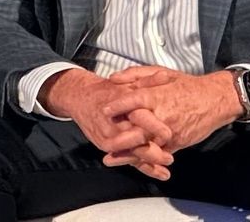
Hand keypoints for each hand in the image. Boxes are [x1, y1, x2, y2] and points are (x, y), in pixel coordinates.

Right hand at [41, 70, 174, 179]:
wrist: (81, 97)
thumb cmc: (107, 90)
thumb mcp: (128, 82)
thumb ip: (148, 81)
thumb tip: (166, 76)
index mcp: (121, 104)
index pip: (139, 118)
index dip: (155, 127)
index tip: (169, 134)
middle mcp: (113, 122)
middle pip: (136, 140)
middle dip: (154, 151)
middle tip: (169, 157)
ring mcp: (107, 136)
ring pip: (132, 153)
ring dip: (150, 161)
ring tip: (166, 165)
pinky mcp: (105, 145)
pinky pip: (125, 158)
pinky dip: (143, 166)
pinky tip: (159, 172)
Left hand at [100, 68, 244, 160]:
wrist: (215, 100)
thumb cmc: (185, 85)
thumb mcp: (160, 72)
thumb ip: (135, 74)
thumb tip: (113, 78)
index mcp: (157, 96)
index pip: (133, 101)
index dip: (118, 106)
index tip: (104, 111)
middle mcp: (162, 115)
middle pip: (138, 129)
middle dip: (120, 138)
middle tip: (104, 141)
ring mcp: (170, 131)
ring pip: (147, 145)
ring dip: (129, 153)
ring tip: (112, 158)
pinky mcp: (178, 143)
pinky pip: (159, 153)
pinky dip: (146, 158)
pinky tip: (132, 161)